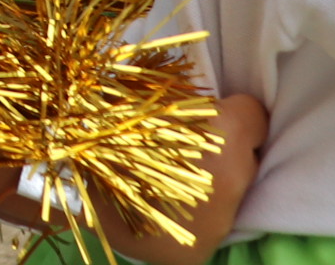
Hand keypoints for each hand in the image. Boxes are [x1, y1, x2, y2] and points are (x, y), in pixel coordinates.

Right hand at [113, 92, 265, 264]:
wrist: (79, 192)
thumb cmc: (108, 131)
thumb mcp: (139, 95)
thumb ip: (178, 93)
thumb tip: (195, 86)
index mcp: (224, 130)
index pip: (255, 116)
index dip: (234, 111)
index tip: (216, 115)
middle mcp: (233, 173)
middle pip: (244, 155)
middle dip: (222, 149)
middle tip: (187, 146)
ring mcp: (222, 215)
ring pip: (229, 190)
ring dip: (209, 180)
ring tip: (171, 175)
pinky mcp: (204, 246)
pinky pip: (208, 220)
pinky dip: (191, 209)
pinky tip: (165, 202)